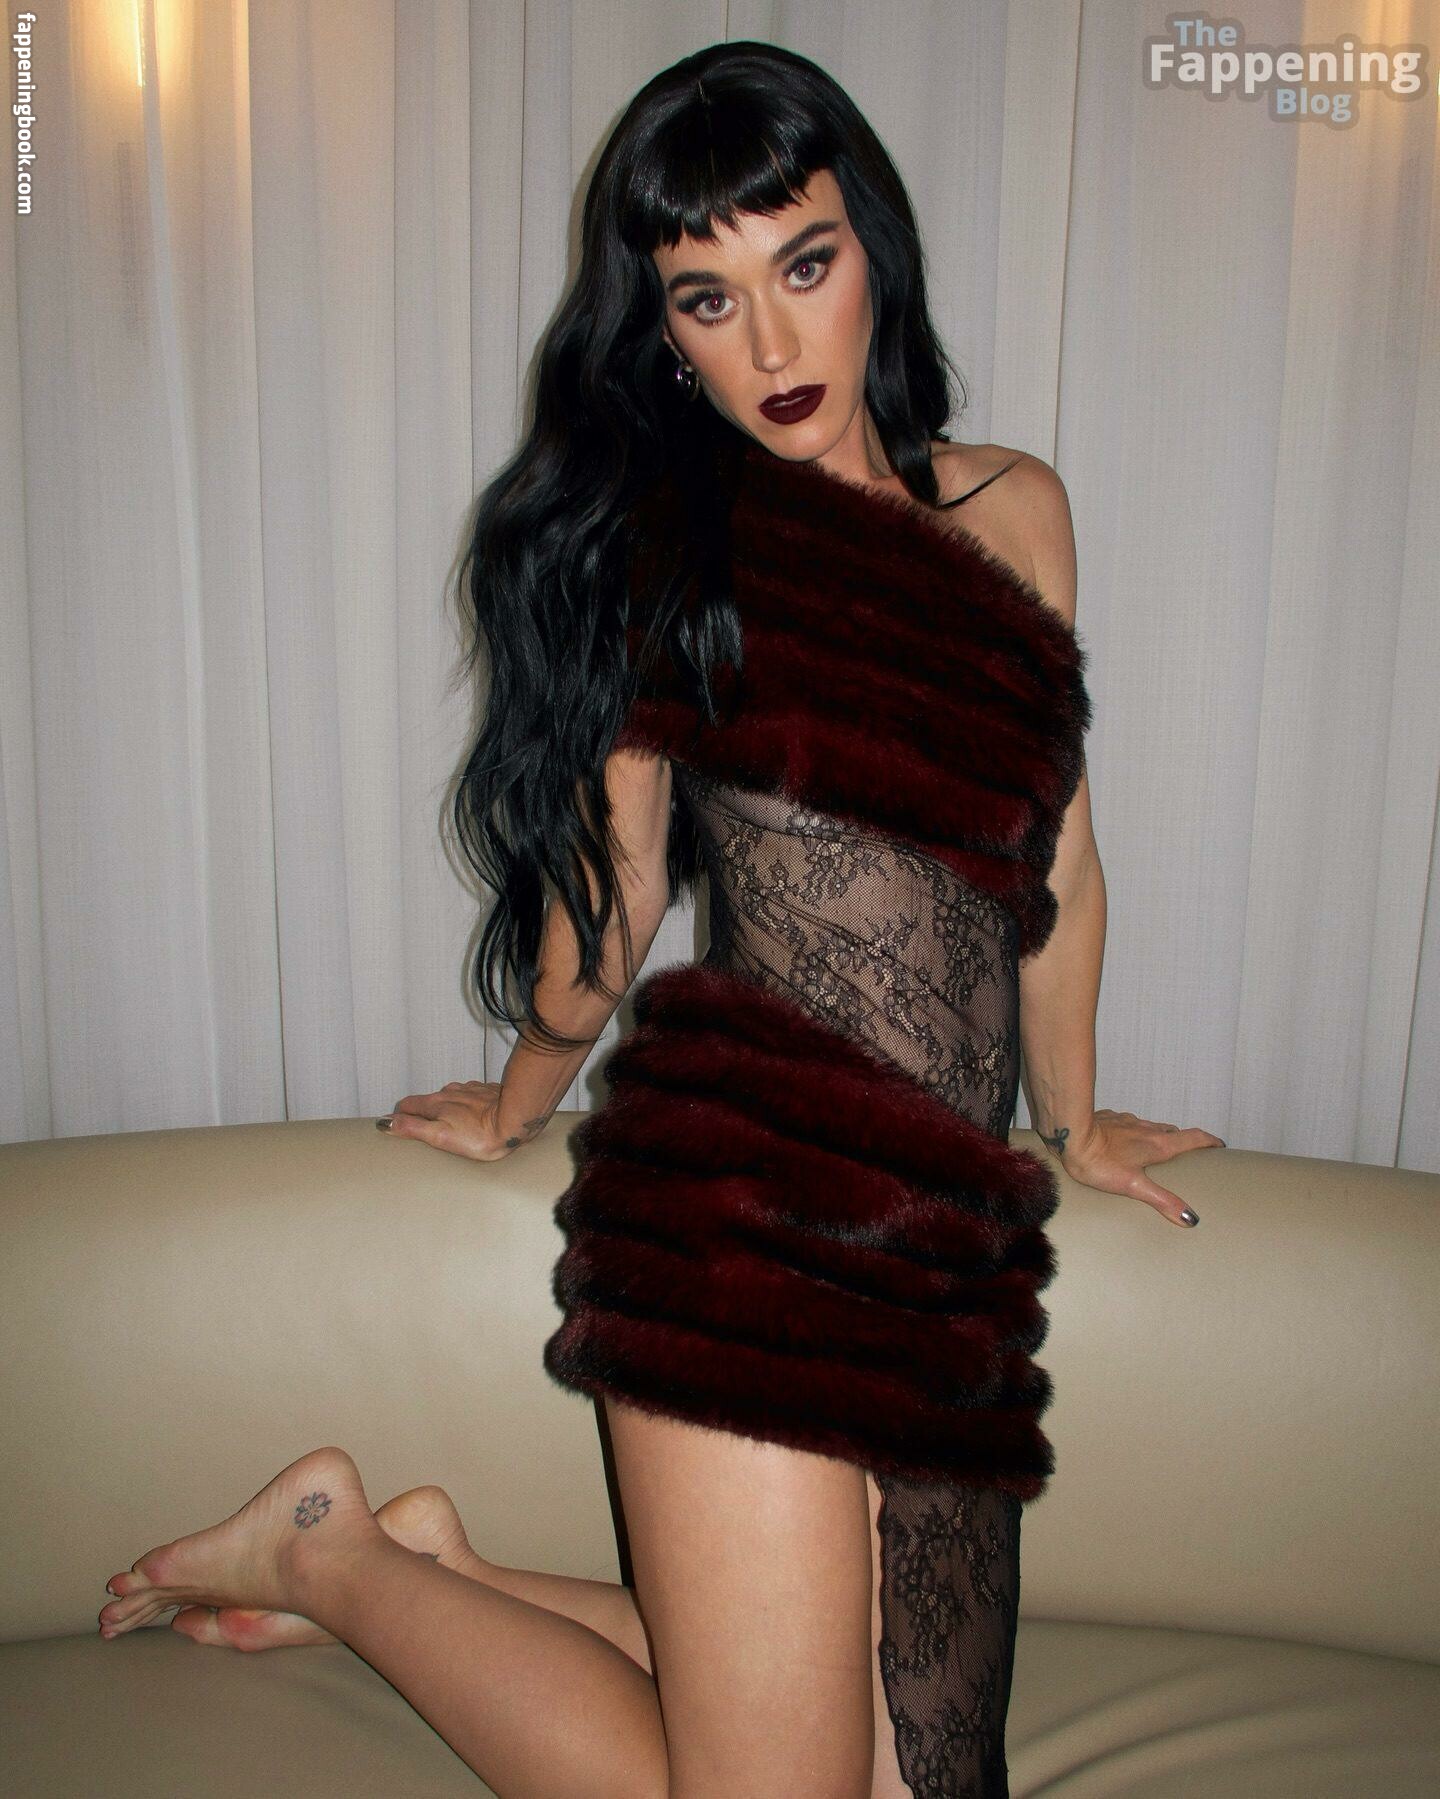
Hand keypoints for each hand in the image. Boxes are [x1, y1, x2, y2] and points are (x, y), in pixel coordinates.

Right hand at [376, 1081, 547, 1161]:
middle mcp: (451, 1091)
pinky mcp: (487, 1091)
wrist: (516, 1119)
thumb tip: (386, 1122)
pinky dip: (466, 1105)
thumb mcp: (440, 1136)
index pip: (407, 1105)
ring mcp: (470, 1089)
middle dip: (422, 1113)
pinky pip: (470, 1096)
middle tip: (422, 1128)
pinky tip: (474, 1116)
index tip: (397, 1126)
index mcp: (436, 1103)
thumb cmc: (480, 1134)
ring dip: (446, 1108)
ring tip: (449, 1124)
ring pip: (450, 1096)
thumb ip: (413, 1128)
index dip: (399, 1116)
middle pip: (428, 1100)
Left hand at [1045, 1108, 1223, 1227]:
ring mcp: (1126, 1121)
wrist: (1068, 1135)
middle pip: (1172, 1132)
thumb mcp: (1134, 1186)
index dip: (1209, 1141)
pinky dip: (1132, 1132)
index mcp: (1157, 1144)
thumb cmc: (1099, 1161)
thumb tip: (1190, 1218)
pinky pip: (1127, 1124)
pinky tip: (1122, 1141)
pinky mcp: (1108, 1118)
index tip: (1220, 1145)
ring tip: (1156, 1150)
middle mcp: (1145, 1128)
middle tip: (1188, 1154)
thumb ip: (1163, 1200)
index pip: (1193, 1138)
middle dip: (1183, 1141)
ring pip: (1149, 1126)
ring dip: (1157, 1135)